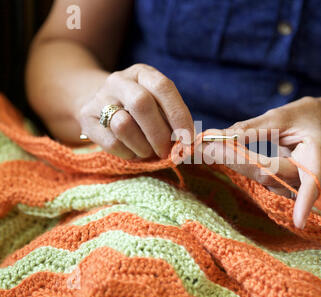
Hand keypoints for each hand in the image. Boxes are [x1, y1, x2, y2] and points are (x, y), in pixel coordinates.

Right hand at [78, 64, 193, 158]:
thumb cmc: (141, 111)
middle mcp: (119, 81)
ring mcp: (100, 98)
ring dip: (143, 146)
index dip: (178, 114)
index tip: (188, 138)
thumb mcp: (158, 105)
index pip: (163, 88)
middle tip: (167, 151)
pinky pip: (111, 142)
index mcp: (143, 74)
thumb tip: (189, 144)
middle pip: (141, 104)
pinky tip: (133, 152)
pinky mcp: (86, 118)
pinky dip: (128, 153)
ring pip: (123, 125)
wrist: (101, 104)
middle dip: (159, 133)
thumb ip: (174, 120)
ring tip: (149, 152)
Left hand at [203, 97, 320, 227]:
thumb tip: (224, 136)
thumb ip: (255, 128)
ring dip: (233, 162)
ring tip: (206, 147)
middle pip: (271, 175)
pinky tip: (217, 152)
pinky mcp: (283, 186)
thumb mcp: (285, 116)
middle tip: (207, 147)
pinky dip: (239, 164)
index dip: (305, 203)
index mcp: (319, 157)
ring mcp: (296, 185)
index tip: (299, 222)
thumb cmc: (308, 118)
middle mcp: (310, 177)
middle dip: (237, 161)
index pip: (312, 184)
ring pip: (261, 179)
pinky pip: (259, 179)